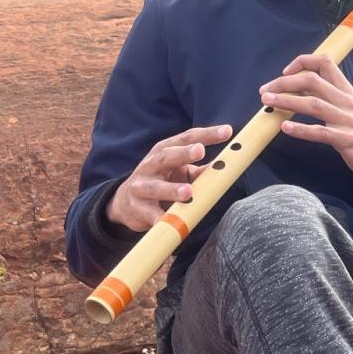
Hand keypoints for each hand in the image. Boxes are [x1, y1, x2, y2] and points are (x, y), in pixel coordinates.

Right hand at [106, 123, 233, 230]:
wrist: (125, 202)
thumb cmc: (160, 181)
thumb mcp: (179, 171)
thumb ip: (200, 169)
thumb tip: (226, 166)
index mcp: (165, 151)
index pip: (187, 138)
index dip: (207, 134)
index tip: (227, 131)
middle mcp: (151, 165)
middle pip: (167, 156)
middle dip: (183, 153)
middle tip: (200, 151)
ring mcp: (141, 186)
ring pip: (155, 187)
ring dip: (171, 189)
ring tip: (188, 192)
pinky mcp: (136, 208)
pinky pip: (149, 214)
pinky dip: (158, 218)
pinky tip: (166, 222)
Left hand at [260, 54, 352, 185]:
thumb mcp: (350, 108)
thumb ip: (329, 97)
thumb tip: (300, 90)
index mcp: (346, 91)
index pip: (325, 63)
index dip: (302, 62)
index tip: (285, 72)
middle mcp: (345, 101)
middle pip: (312, 81)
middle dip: (284, 83)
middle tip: (265, 90)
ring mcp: (346, 120)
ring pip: (313, 104)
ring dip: (287, 101)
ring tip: (268, 102)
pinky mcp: (346, 140)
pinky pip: (320, 133)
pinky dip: (300, 129)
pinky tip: (285, 128)